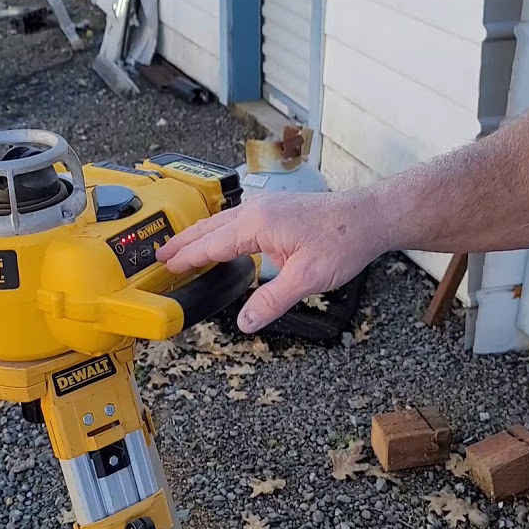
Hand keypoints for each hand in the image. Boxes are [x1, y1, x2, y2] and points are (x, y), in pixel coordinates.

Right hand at [157, 190, 387, 333]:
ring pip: (222, 221)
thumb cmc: (342, 241)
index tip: (167, 267)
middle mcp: (257, 210)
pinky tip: (220, 239)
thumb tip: (246, 322)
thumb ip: (272, 301)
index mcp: (257, 224)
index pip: (212, 244)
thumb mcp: (306, 279)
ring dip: (201, 235)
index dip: (188, 258)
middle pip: (210, 228)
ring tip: (181, 247)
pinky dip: (219, 230)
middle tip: (160, 255)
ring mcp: (267, 206)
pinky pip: (237, 218)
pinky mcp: (277, 208)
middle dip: (184, 243)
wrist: (368, 217)